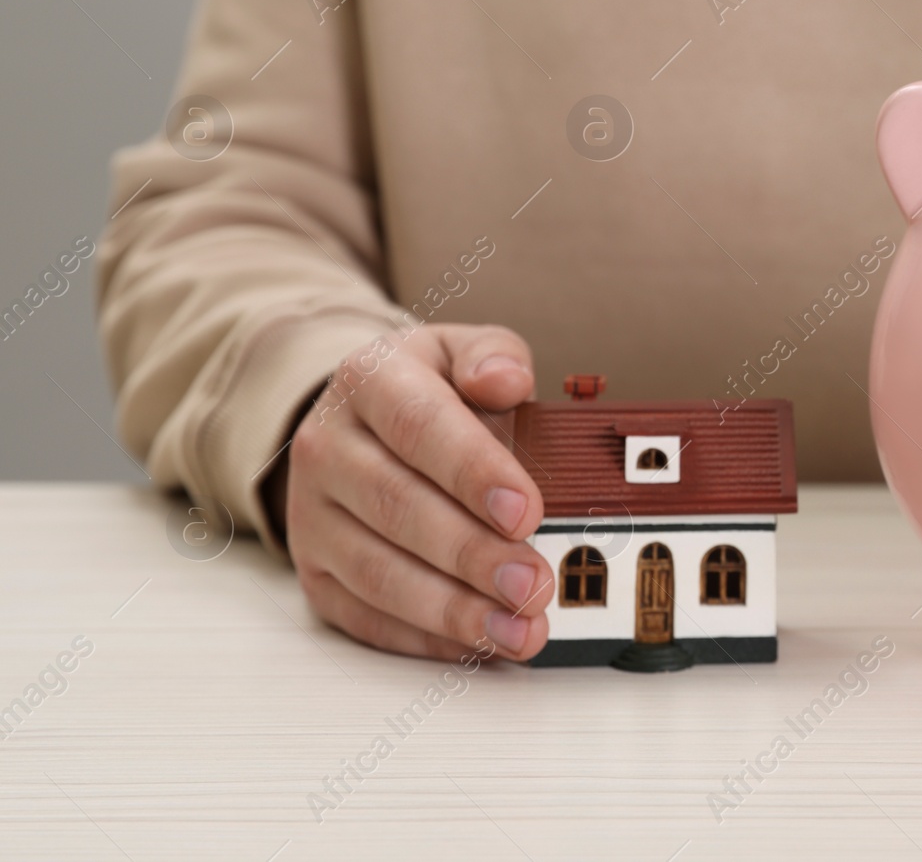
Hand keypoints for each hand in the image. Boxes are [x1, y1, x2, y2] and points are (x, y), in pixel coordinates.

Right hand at [282, 323, 552, 661]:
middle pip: (398, 508)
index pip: (419, 425)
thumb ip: (493, 357)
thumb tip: (507, 378)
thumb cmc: (427, 392)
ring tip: (518, 629)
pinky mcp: (315, 571)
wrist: (358, 421)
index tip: (525, 511)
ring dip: (454, 610)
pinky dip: (425, 638)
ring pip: (379, 572)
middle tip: (533, 585)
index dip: (473, 472)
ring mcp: (314, 515)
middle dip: (472, 554)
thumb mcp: (462, 352)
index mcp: (370, 380)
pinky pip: (365, 616)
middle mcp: (328, 447)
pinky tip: (477, 644)